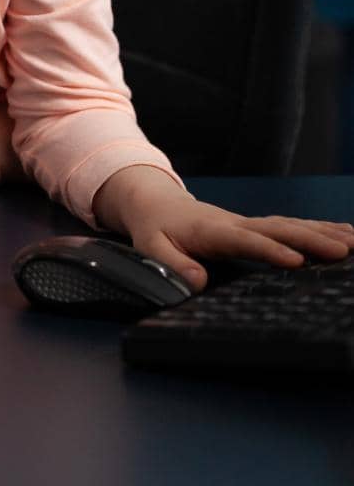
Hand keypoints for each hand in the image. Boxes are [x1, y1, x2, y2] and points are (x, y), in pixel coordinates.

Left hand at [121, 185, 353, 292]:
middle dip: (310, 239)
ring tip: (353, 241)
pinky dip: (317, 229)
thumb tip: (197, 282)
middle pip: (278, 229)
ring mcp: (248, 223)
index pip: (244, 240)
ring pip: (289, 225)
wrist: (157, 203)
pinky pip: (290, 227)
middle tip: (342, 251)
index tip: (295, 261)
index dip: (269, 250)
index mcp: (211, 231)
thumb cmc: (156, 229)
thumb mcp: (152, 248)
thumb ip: (172, 265)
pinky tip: (342, 234)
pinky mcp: (256, 227)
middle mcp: (235, 223)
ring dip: (321, 232)